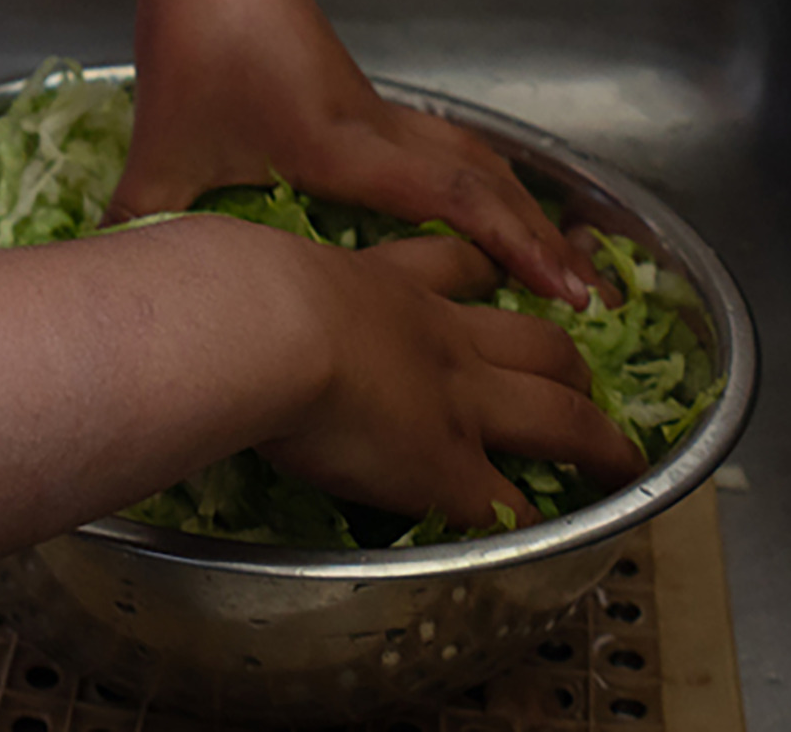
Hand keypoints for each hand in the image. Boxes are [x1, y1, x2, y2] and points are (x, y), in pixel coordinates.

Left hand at [111, 0, 603, 303]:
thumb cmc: (188, 44)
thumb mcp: (159, 154)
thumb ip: (146, 228)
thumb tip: (125, 307)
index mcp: (344, 146)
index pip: (455, 202)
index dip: (518, 247)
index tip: (572, 294)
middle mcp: (375, 125)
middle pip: (484, 178)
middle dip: (539, 237)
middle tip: (589, 292)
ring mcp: (368, 103)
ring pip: (464, 153)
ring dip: (511, 201)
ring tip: (549, 252)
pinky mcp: (351, 90)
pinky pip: (434, 141)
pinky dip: (470, 175)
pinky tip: (466, 203)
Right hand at [256, 231, 640, 529]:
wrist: (263, 322)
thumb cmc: (237, 288)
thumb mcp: (241, 260)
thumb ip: (229, 267)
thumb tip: (173, 263)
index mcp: (387, 283)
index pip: (451, 268)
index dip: (480, 274)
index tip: (493, 275)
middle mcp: (439, 337)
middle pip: (532, 340)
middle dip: (566, 356)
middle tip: (582, 370)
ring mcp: (457, 402)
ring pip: (557, 413)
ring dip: (595, 436)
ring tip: (617, 453)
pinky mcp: (450, 468)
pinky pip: (509, 503)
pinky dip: (534, 517)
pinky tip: (547, 530)